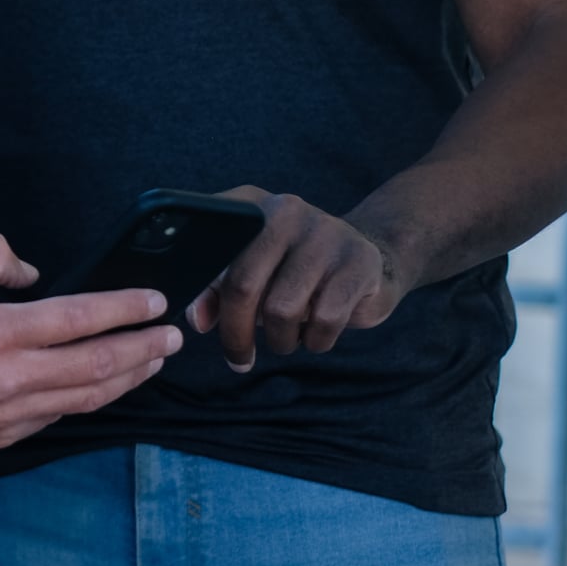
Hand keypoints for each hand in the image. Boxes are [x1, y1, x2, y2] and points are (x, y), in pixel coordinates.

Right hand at [0, 234, 181, 458]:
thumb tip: (33, 273)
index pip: (80, 318)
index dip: (124, 309)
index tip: (153, 302)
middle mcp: (10, 378)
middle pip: (97, 365)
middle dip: (143, 349)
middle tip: (171, 336)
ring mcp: (9, 414)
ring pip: (87, 398)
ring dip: (127, 379)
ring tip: (152, 361)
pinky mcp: (2, 436)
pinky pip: (58, 416)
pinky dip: (88, 398)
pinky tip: (102, 384)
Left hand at [188, 187, 407, 370]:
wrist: (367, 258)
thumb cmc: (294, 270)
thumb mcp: (252, 271)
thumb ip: (216, 289)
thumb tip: (198, 320)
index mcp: (250, 206)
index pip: (211, 251)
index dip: (203, 293)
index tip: (202, 325)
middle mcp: (286, 211)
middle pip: (243, 285)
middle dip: (236, 334)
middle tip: (239, 358)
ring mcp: (324, 234)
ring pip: (282, 309)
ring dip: (280, 339)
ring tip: (285, 337)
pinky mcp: (358, 261)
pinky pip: (324, 320)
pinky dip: (316, 341)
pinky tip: (316, 334)